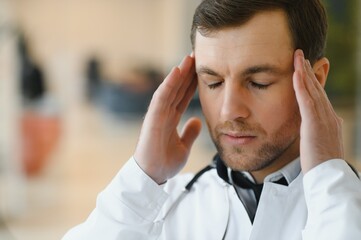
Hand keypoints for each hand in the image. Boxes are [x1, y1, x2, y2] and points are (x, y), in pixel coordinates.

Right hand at [134, 55, 201, 183]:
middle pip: (177, 89)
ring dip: (178, 73)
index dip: (192, 83)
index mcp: (170, 118)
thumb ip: (190, 133)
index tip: (202, 70)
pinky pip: (161, 97)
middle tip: (197, 56)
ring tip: (189, 58)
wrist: (153, 176)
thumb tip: (198, 121)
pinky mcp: (152, 118)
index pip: (183, 96)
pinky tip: (177, 71)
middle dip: (187, 73)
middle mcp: (163, 113)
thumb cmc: (164, 162)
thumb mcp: (184, 146)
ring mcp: (157, 114)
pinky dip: (169, 84)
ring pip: (169, 89)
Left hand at [293, 49, 343, 172]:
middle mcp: (329, 115)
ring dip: (304, 72)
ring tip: (297, 57)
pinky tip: (296, 73)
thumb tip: (319, 127)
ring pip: (312, 90)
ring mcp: (323, 118)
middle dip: (308, 71)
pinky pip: (307, 100)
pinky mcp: (315, 123)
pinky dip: (301, 86)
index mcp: (329, 120)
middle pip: (316, 88)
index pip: (319, 96)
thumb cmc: (321, 164)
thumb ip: (319, 132)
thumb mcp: (321, 144)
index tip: (304, 69)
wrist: (328, 177)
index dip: (311, 81)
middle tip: (300, 55)